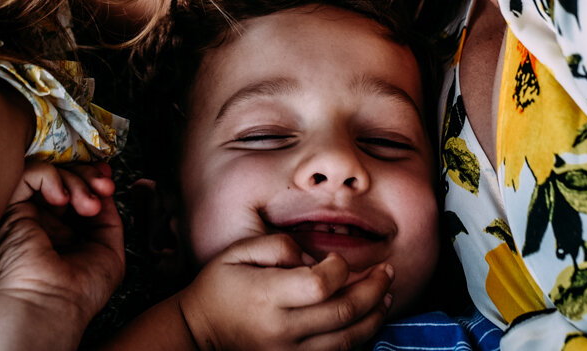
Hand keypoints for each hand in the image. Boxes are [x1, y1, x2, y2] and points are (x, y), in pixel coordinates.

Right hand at [0, 161, 125, 333]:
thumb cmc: (78, 293)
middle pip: (65, 176)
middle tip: (104, 188)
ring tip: (88, 205)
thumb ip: (109, 220)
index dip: (93, 179)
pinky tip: (63, 200)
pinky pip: (29, 173)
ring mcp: (27, 213)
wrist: (51, 307)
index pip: (76, 190)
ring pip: (50, 172)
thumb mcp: (109, 252)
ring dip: (76, 180)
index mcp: (63, 231)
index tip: (108, 182)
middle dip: (89, 176)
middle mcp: (43, 220)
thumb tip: (105, 193)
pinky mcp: (11, 209)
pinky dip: (51, 177)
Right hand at [178, 233, 392, 350]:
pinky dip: (357, 338)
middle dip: (373, 289)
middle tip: (388, 271)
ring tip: (386, 295)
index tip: (339, 260)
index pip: (321, 284)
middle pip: (343, 312)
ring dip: (374, 317)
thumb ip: (278, 245)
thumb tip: (312, 258)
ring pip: (347, 340)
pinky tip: (366, 320)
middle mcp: (282, 329)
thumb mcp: (237, 252)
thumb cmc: (218, 287)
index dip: (341, 268)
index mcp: (268, 296)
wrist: (198, 333)